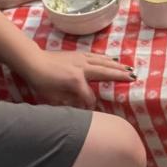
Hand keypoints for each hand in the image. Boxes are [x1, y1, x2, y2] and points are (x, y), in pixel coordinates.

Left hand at [21, 50, 136, 107]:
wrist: (32, 61)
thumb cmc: (41, 82)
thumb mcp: (54, 97)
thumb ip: (70, 102)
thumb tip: (82, 106)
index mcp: (76, 81)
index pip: (89, 96)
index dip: (90, 105)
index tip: (91, 111)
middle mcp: (82, 68)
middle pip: (105, 72)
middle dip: (119, 76)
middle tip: (134, 77)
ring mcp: (81, 59)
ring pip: (103, 62)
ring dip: (116, 65)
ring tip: (128, 68)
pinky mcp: (78, 54)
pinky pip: (96, 56)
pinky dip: (106, 59)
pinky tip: (111, 60)